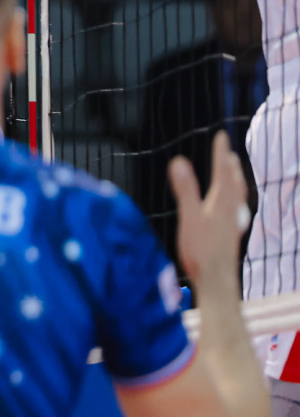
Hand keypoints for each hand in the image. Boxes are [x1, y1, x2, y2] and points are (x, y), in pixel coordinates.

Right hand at [170, 130, 249, 286]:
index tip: (221, 136)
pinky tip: (232, 210)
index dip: (220, 153)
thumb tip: (179, 161)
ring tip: (234, 174)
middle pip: (234, 183)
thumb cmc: (201, 250)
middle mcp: (231, 211)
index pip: (222, 172)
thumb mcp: (189, 217)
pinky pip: (235, 210)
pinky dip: (234, 201)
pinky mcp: (229, 235)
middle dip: (230, 166)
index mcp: (222, 202)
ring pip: (238, 197)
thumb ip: (186, 190)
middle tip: (229, 152)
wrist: (216, 281)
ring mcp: (232, 224)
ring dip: (235, 182)